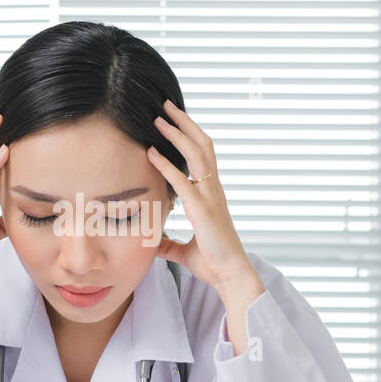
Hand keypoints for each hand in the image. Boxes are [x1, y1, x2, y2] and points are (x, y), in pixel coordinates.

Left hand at [146, 99, 259, 293]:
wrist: (230, 276)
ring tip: (159, 118)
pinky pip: (182, 181)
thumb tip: (154, 243)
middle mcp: (213, 190)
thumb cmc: (212, 262)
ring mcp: (209, 197)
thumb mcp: (183, 251)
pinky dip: (165, 165)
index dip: (190, 135)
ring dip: (176, 134)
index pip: (203, 155)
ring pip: (196, 155)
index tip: (174, 120)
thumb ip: (169, 243)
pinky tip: (151, 153)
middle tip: (165, 105)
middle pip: (202, 145)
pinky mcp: (201, 210)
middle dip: (184, 123)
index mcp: (211, 194)